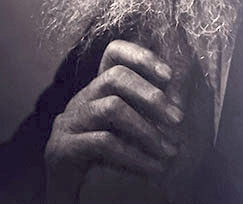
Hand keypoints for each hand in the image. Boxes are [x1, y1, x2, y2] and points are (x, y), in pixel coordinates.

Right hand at [44, 40, 183, 201]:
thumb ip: (148, 110)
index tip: (169, 75)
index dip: (141, 56)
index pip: (114, 52)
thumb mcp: (128, 128)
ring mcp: (70, 121)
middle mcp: (83, 98)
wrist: (68, 192)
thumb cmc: (104, 158)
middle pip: (116, 76)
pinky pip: (103, 143)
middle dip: (151, 95)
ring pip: (112, 107)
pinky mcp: (62, 148)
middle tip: (178, 119)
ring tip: (169, 150)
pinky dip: (134, 155)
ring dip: (147, 129)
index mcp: (99, 88)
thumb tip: (180, 98)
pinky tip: (153, 169)